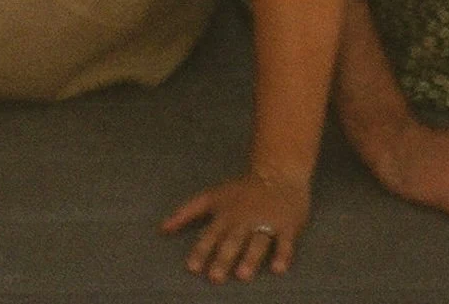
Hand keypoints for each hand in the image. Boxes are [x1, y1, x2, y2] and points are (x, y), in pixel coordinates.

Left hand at [161, 170, 311, 282]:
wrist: (278, 172)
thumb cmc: (242, 190)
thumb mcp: (211, 196)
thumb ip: (187, 212)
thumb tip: (162, 229)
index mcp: (225, 214)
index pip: (210, 235)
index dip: (201, 251)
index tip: (192, 268)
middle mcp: (244, 220)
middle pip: (233, 241)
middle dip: (223, 258)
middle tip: (215, 277)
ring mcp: (266, 222)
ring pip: (257, 242)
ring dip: (250, 258)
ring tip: (243, 275)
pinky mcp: (287, 225)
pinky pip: (285, 242)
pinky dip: (282, 255)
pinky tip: (278, 269)